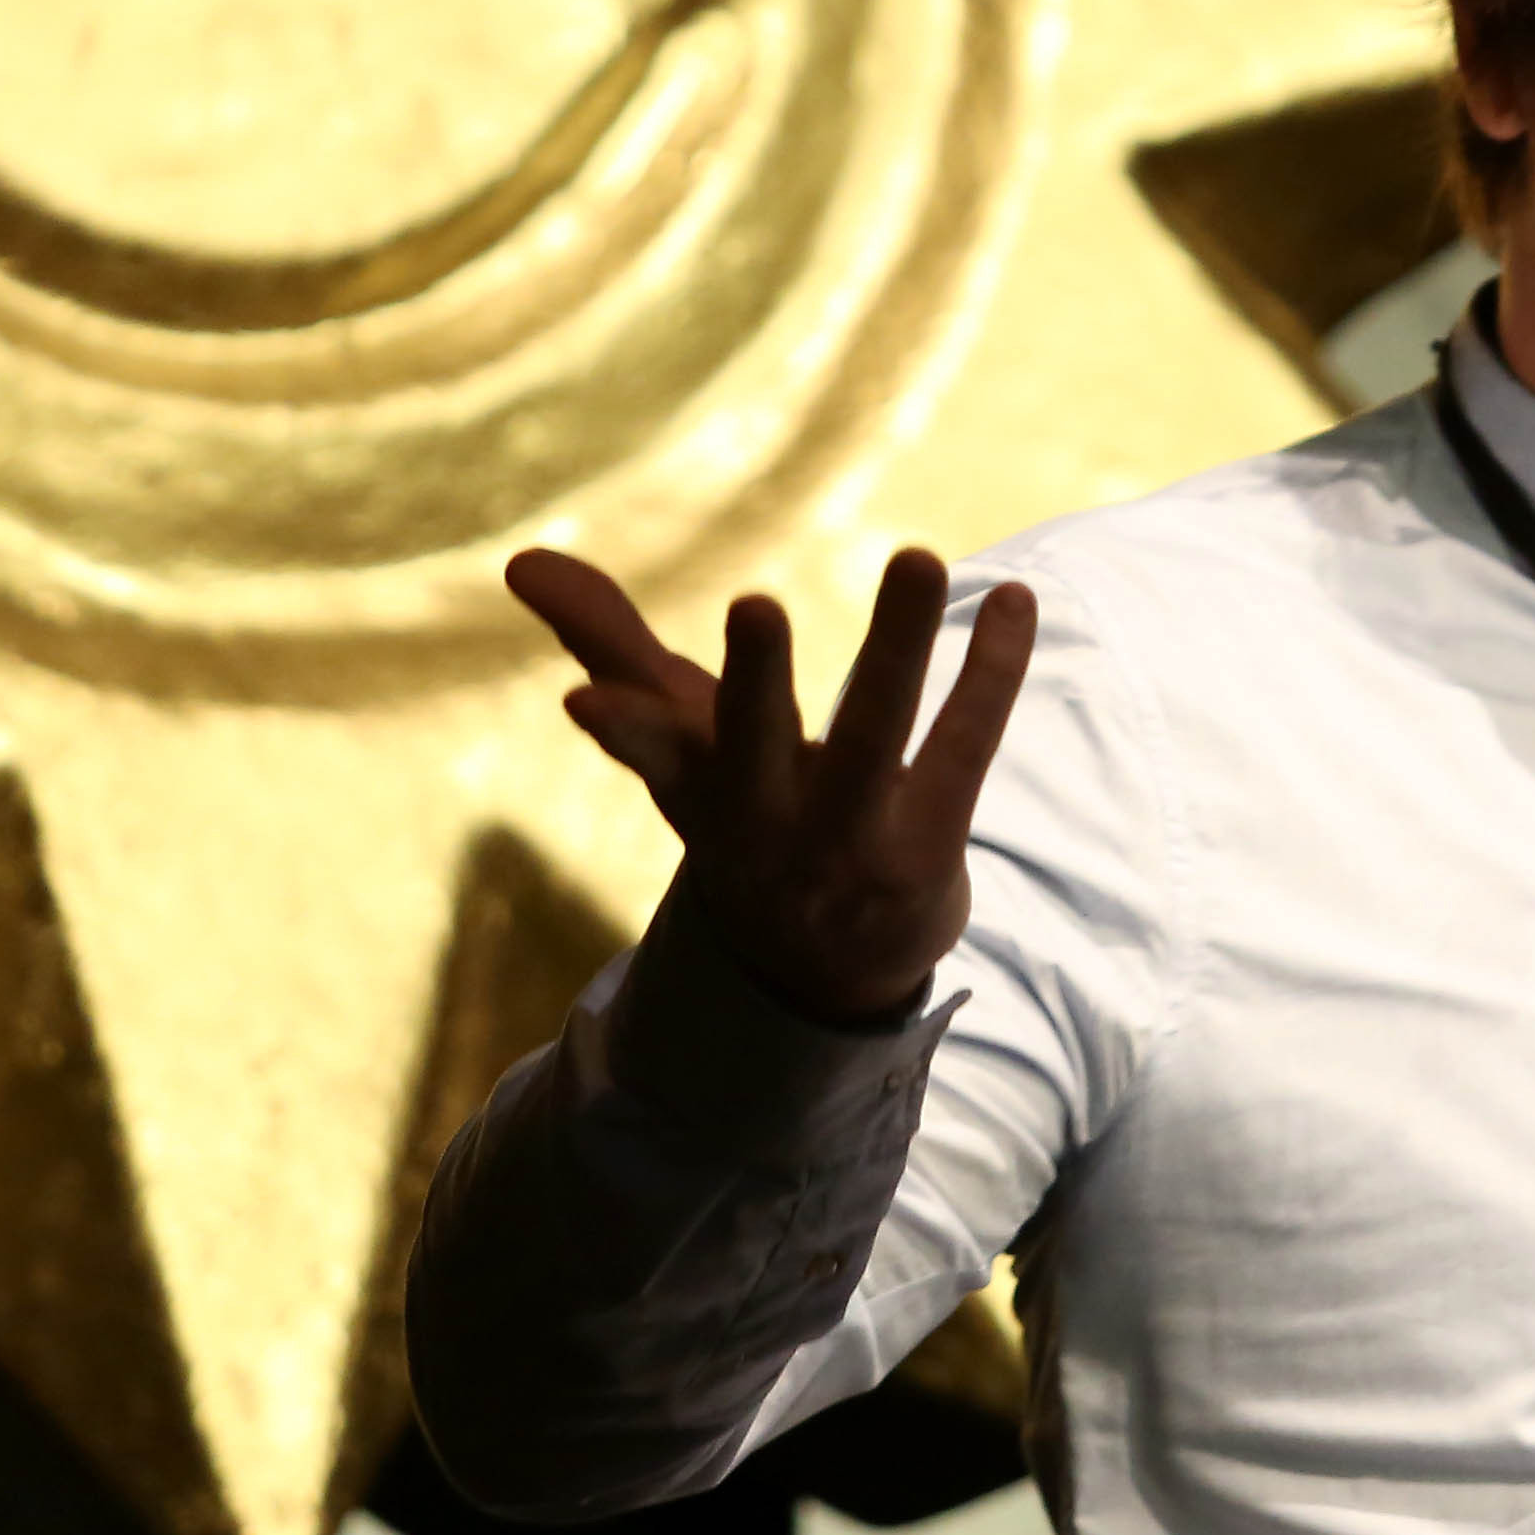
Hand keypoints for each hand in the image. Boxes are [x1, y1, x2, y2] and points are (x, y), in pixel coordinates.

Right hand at [505, 545, 1037, 1024]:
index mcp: (696, 789)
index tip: (583, 705)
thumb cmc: (741, 816)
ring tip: (918, 558)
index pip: (652, 754)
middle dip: (753, 684)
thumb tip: (516, 560)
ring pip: (876, 735)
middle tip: (753, 607)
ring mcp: (849, 842)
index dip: (622, 729)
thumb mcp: (675, 741)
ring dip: (897, 646)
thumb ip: (608, 643)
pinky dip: (992, 671)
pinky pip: (965, 747)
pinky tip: (1018, 601)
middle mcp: (765, 823)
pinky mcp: (928, 850)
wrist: (821, 975)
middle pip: (755, 748)